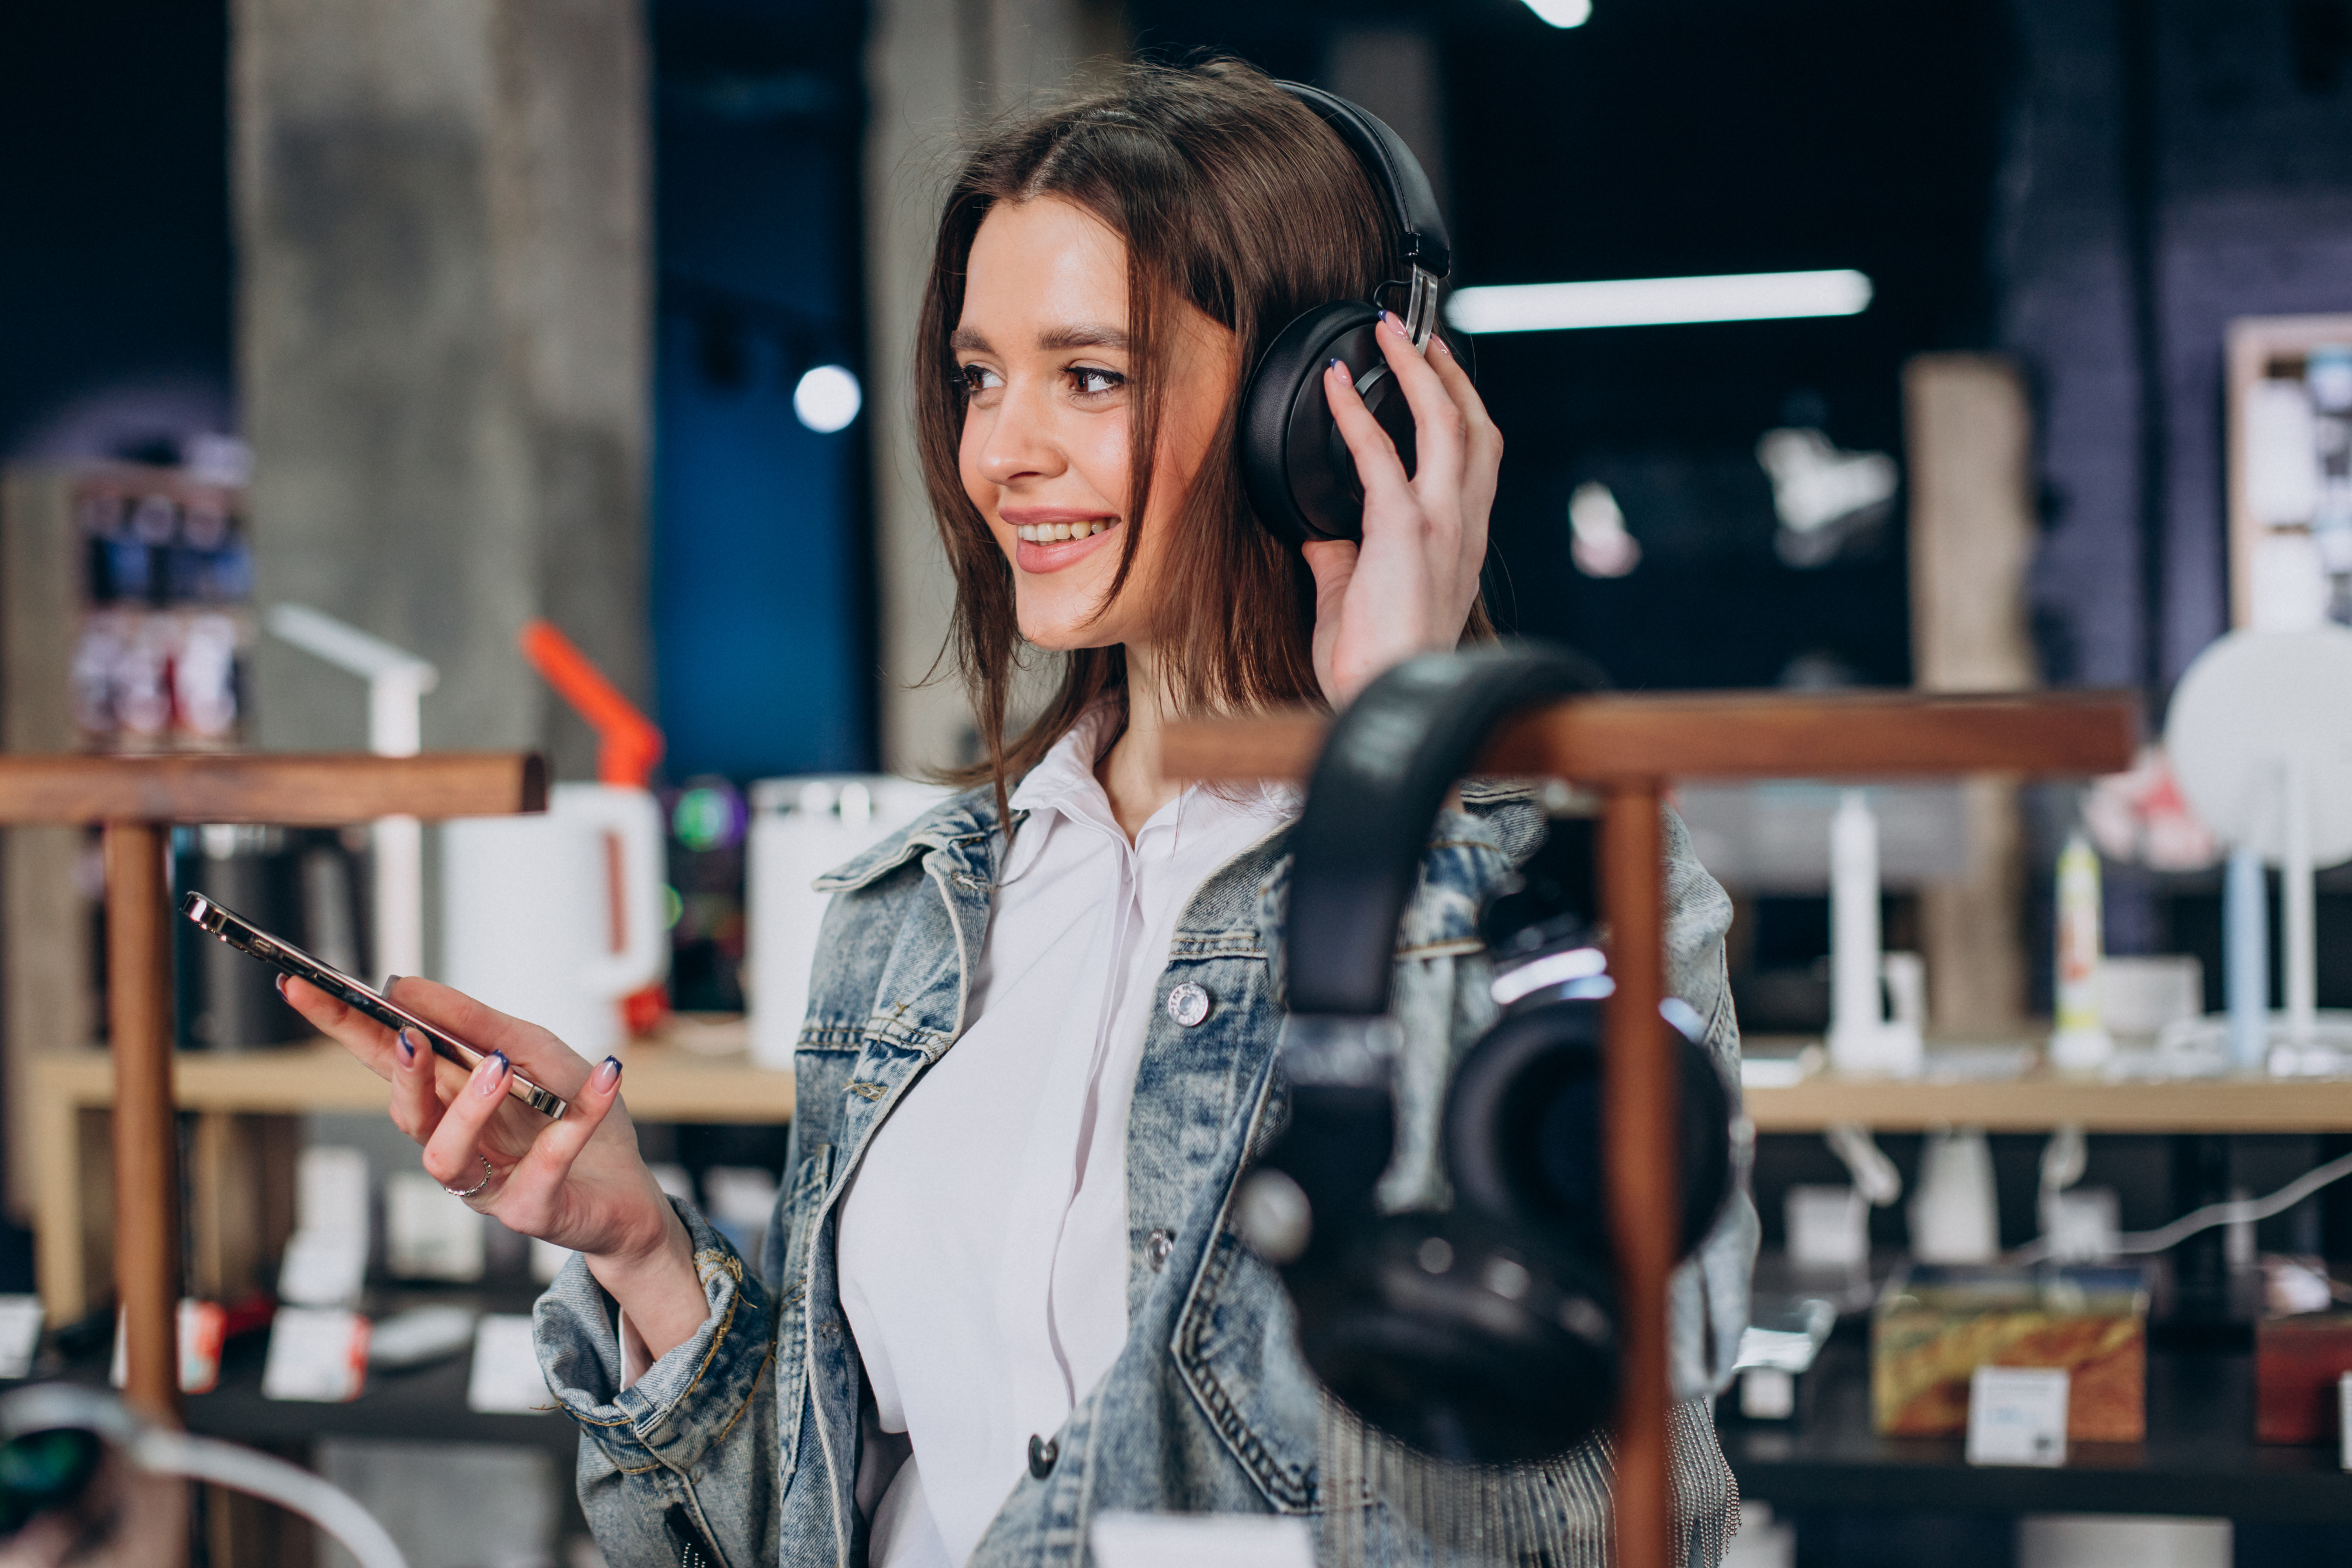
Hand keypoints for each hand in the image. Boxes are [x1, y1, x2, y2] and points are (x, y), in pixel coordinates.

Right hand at [283, 974, 706, 1355]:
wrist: (631, 1188)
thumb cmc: (575, 1116)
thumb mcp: (537, 1052)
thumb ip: (479, 1023)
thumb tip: (404, 985)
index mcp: (448, 1098)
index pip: (384, 1059)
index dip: (340, 1027)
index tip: (300, 985)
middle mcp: (455, 1143)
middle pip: (403, 1112)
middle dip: (398, 1073)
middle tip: (407, 1034)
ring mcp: (487, 1183)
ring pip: (445, 1156)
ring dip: (468, 1108)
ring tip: (497, 1064)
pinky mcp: (532, 1211)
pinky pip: (543, 1169)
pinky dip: (575, 1122)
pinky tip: (603, 1077)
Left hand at [1304, 309, 1500, 705]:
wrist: (1385, 702)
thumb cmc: (1375, 667)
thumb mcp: (1358, 605)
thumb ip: (1344, 564)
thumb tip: (1321, 539)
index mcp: (1460, 547)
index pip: (1475, 465)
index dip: (1462, 414)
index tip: (1439, 383)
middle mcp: (1463, 529)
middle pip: (1477, 429)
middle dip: (1452, 376)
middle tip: (1423, 338)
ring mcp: (1441, 524)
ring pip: (1446, 423)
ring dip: (1418, 372)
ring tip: (1391, 336)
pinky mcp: (1404, 528)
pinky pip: (1379, 452)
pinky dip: (1355, 412)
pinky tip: (1336, 386)